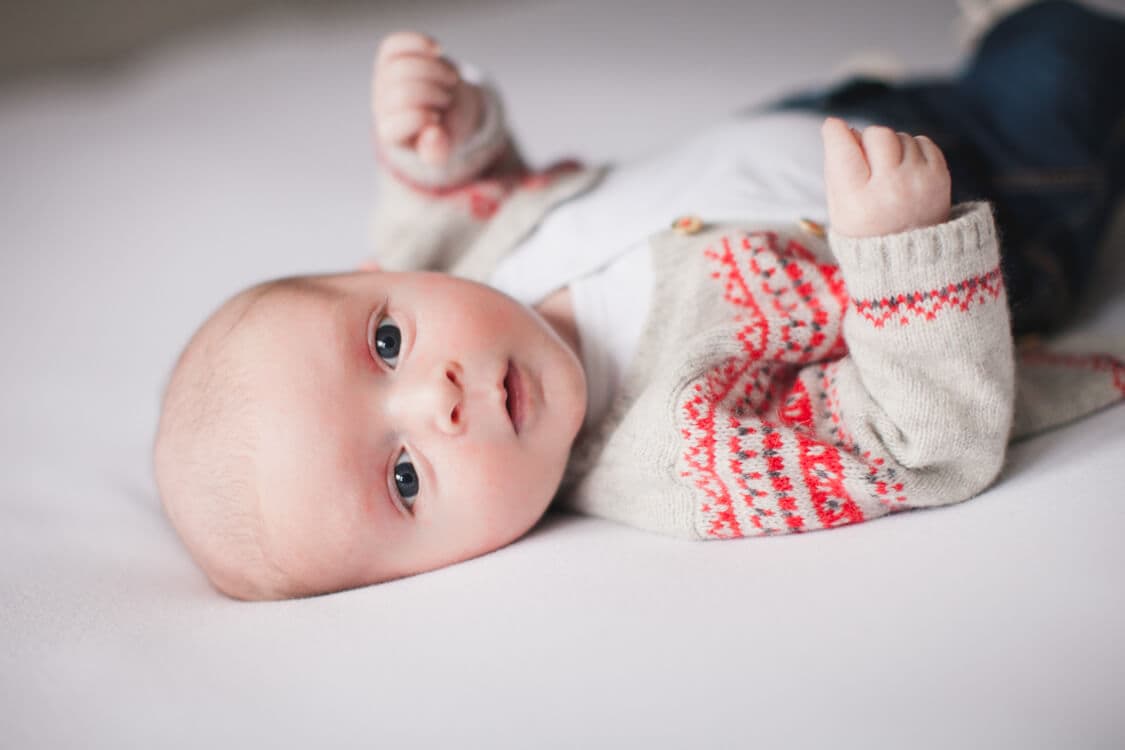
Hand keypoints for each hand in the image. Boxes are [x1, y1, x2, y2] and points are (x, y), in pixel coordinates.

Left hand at [372, 32, 482, 166]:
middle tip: (447, 100)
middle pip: (404, 93)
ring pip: (403, 68)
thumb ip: (437, 151)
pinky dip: (419, 44)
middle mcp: (381, 107)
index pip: (403, 121)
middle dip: (435, 95)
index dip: (424, 117)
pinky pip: (396, 45)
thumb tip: (434, 134)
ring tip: (449, 81)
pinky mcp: (388, 58)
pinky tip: (437, 50)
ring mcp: (382, 80)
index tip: (438, 119)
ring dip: (436, 71)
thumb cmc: (441, 132)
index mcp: (391, 134)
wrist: (441, 110)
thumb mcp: (443, 149)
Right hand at [821, 117, 951, 237]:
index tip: (833, 127)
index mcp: (857, 201)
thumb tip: (839, 127)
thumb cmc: (865, 229)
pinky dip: (912, 150)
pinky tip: (906, 171)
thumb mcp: (838, 208)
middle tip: (867, 159)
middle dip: (868, 140)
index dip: (835, 132)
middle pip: (877, 134)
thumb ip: (835, 168)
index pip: (844, 149)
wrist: (911, 258)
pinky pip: (923, 141)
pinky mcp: (940, 177)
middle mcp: (890, 189)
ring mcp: (918, 182)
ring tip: (889, 173)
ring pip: (901, 136)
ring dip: (892, 148)